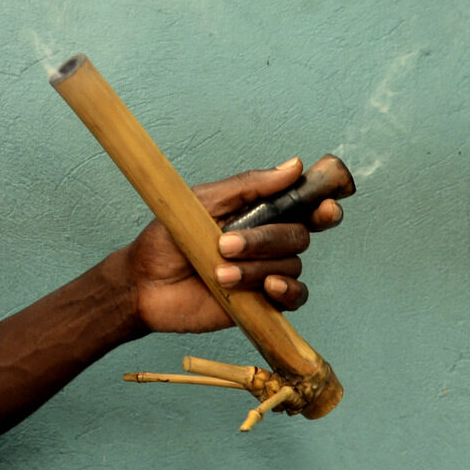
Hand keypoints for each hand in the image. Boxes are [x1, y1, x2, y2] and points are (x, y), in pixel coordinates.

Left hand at [122, 158, 342, 334]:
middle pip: (298, 235)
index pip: (301, 205)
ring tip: (219, 272)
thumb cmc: (167, 239)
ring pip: (291, 265)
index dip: (321, 204)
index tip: (325, 205)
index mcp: (257, 214)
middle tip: (225, 244)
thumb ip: (249, 186)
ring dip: (256, 267)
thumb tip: (294, 166)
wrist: (144, 283)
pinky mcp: (263, 303)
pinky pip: (296, 296)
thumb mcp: (203, 202)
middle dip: (265, 239)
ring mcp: (266, 272)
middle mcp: (267, 242)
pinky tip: (268, 287)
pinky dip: (287, 290)